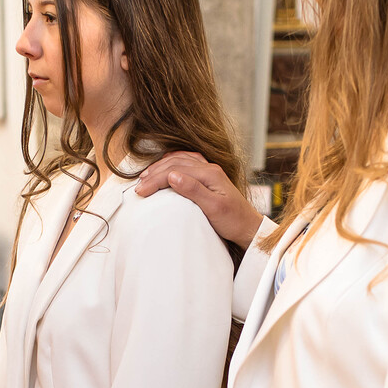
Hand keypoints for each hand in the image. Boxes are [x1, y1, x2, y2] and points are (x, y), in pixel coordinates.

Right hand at [134, 151, 265, 247]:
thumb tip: (172, 176)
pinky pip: (186, 162)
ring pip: (180, 160)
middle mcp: (209, 168)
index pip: (175, 171)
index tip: (141, 191)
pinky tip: (165, 167)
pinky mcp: (208, 177)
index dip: (155, 180)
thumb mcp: (213, 209)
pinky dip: (172, 163)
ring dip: (161, 167)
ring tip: (146, 177)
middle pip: (175, 163)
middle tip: (139, 186)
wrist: (248, 227)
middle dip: (154, 173)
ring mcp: (209, 171)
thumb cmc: (233, 221)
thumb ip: (194, 191)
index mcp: (210, 173)